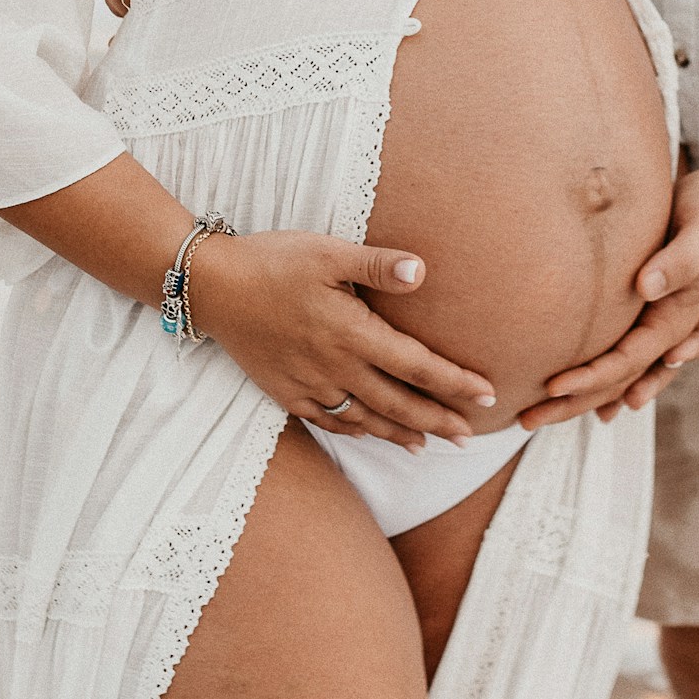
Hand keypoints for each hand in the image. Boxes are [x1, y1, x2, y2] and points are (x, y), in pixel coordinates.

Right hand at [192, 232, 495, 449]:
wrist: (211, 288)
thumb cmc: (272, 261)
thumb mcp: (328, 252)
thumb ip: (378, 265)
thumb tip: (422, 272)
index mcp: (351, 333)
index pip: (416, 365)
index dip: (454, 382)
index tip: (487, 393)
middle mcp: (335, 367)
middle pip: (398, 403)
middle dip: (438, 421)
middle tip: (470, 437)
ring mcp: (309, 386)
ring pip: (365, 420)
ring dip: (400, 434)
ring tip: (428, 446)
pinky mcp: (286, 393)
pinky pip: (330, 422)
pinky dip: (356, 432)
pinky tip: (370, 434)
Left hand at [519, 161, 698, 429]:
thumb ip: (681, 260)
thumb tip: (646, 287)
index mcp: (680, 319)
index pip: (630, 360)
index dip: (592, 377)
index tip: (552, 385)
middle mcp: (669, 332)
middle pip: (620, 381)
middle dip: (575, 402)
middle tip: (526, 419)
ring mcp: (659, 326)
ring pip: (619, 375)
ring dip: (581, 398)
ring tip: (536, 415)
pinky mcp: (649, 312)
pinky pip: (622, 355)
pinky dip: (598, 378)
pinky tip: (569, 390)